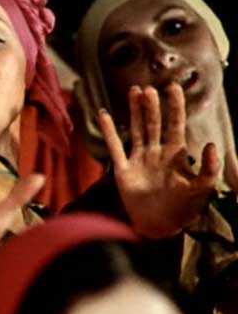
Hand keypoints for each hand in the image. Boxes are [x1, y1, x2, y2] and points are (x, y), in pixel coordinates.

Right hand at [99, 83, 218, 237]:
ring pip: (136, 130)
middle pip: (153, 123)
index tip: (173, 87)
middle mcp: (156, 152)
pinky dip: (109, 131)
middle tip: (149, 88)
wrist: (158, 226)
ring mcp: (138, 159)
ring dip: (135, 112)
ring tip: (134, 91)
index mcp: (175, 154)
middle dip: (152, 106)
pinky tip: (104, 115)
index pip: (175, 125)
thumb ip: (208, 168)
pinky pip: (115, 146)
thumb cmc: (183, 209)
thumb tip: (210, 144)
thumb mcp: (201, 189)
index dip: (175, 107)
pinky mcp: (123, 169)